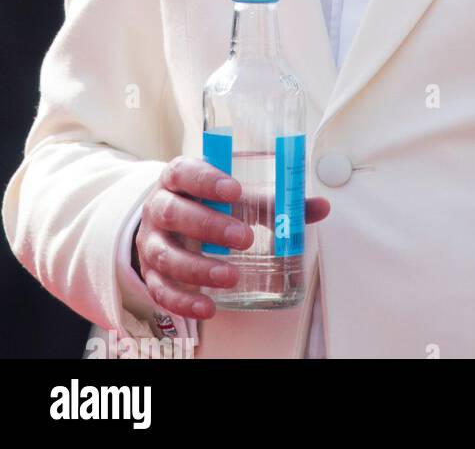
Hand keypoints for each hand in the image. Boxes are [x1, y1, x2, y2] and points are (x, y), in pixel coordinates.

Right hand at [132, 157, 330, 319]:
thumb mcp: (233, 193)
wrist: (167, 219)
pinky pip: (160, 289)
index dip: (207, 181)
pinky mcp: (150, 272)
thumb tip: (319, 207)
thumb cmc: (206, 200)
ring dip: (198, 268)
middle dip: (209, 227)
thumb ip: (272, 200)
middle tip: (244, 238)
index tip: (235, 191)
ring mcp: (151, 241)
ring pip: (164, 255)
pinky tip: (208, 307)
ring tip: (230, 276)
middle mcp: (159, 206)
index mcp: (178, 177)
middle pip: (174, 213)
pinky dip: (183, 301)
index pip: (185, 172)